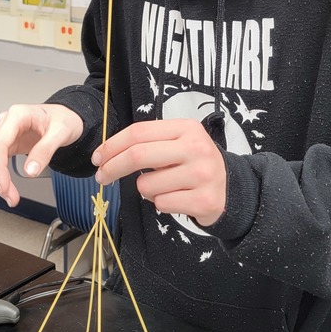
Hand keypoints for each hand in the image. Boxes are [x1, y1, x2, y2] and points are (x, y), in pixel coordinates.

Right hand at [0, 104, 83, 206]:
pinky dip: (0, 176)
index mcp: (18, 115)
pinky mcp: (7, 143)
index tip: (5, 186)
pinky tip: (7, 188)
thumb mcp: (60, 133)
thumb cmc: (64, 119)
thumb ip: (45, 151)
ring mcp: (5, 133)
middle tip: (11, 197)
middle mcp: (7, 123)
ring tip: (10, 196)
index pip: (0, 143)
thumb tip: (30, 170)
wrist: (66, 117)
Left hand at [92, 119, 225, 226]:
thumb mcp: (180, 143)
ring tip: (164, 187)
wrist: (232, 189)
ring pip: (147, 185)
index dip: (112, 145)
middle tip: (101, 177)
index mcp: (186, 128)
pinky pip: (161, 203)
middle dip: (112, 167)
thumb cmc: (195, 165)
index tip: (98, 158)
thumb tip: (108, 154)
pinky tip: (177, 198)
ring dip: (145, 190)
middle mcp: (196, 148)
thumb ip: (150, 143)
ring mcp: (202, 175)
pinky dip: (161, 203)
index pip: (139, 132)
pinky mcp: (204, 200)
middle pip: (138, 155)